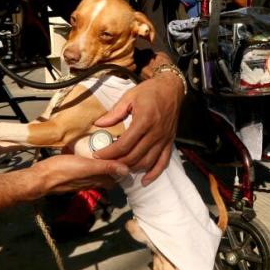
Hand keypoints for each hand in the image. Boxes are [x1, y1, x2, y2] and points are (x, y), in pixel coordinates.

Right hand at [27, 153, 129, 196]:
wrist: (40, 177)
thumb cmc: (63, 171)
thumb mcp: (86, 167)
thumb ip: (105, 168)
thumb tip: (127, 170)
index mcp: (97, 180)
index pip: (115, 177)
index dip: (122, 167)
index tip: (127, 154)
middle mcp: (90, 182)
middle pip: (106, 173)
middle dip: (111, 163)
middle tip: (116, 147)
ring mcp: (79, 179)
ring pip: (94, 170)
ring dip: (98, 161)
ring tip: (102, 146)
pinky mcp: (70, 174)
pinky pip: (82, 166)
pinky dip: (86, 159)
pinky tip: (83, 150)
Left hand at [92, 68, 183, 183]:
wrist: (172, 88)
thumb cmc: (150, 91)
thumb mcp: (129, 97)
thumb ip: (114, 112)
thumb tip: (99, 124)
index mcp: (144, 121)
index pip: (124, 144)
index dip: (109, 153)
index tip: (97, 155)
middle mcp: (155, 133)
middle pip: (134, 156)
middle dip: (117, 162)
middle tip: (105, 163)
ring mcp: (164, 139)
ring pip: (147, 162)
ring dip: (132, 168)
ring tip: (119, 168)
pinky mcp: (169, 142)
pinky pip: (163, 162)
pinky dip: (154, 174)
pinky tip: (144, 181)